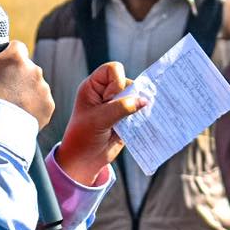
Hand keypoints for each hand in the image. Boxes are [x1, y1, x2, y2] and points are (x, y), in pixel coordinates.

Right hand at [0, 41, 54, 128]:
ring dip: (25, 92)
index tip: (2, 66)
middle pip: (27, 68)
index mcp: (15, 56)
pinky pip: (41, 103)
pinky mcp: (48, 105)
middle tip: (3, 90)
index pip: (16, 47)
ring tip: (10, 106)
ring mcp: (43, 87)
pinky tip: (19, 114)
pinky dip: (32, 107)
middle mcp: (34, 68)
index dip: (8, 55)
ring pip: (35, 86)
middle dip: (17, 76)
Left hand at [55, 61, 143, 184]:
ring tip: (130, 120)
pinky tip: (139, 122)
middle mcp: (105, 92)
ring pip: (136, 96)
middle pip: (127, 82)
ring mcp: (116, 104)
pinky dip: (142, 115)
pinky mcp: (125, 117)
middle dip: (129, 95)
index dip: (117, 82)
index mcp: (92, 86)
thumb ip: (121, 108)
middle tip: (118, 113)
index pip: (112, 69)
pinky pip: (139, 110)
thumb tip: (145, 100)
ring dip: (138, 106)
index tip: (109, 99)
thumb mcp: (99, 120)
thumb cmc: (84, 137)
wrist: (84, 159)